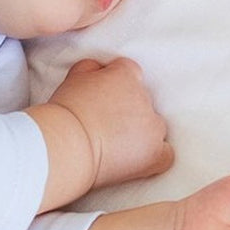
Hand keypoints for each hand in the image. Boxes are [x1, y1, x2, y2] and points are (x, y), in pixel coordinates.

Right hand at [48, 57, 172, 188]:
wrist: (66, 144)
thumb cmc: (64, 113)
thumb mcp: (73, 78)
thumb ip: (91, 68)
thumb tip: (99, 69)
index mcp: (126, 75)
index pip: (129, 73)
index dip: (114, 86)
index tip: (101, 99)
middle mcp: (145, 97)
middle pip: (142, 101)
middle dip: (126, 110)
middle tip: (102, 124)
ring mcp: (153, 126)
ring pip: (154, 126)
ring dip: (139, 133)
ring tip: (114, 145)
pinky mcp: (155, 153)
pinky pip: (165, 153)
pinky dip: (154, 156)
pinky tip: (136, 160)